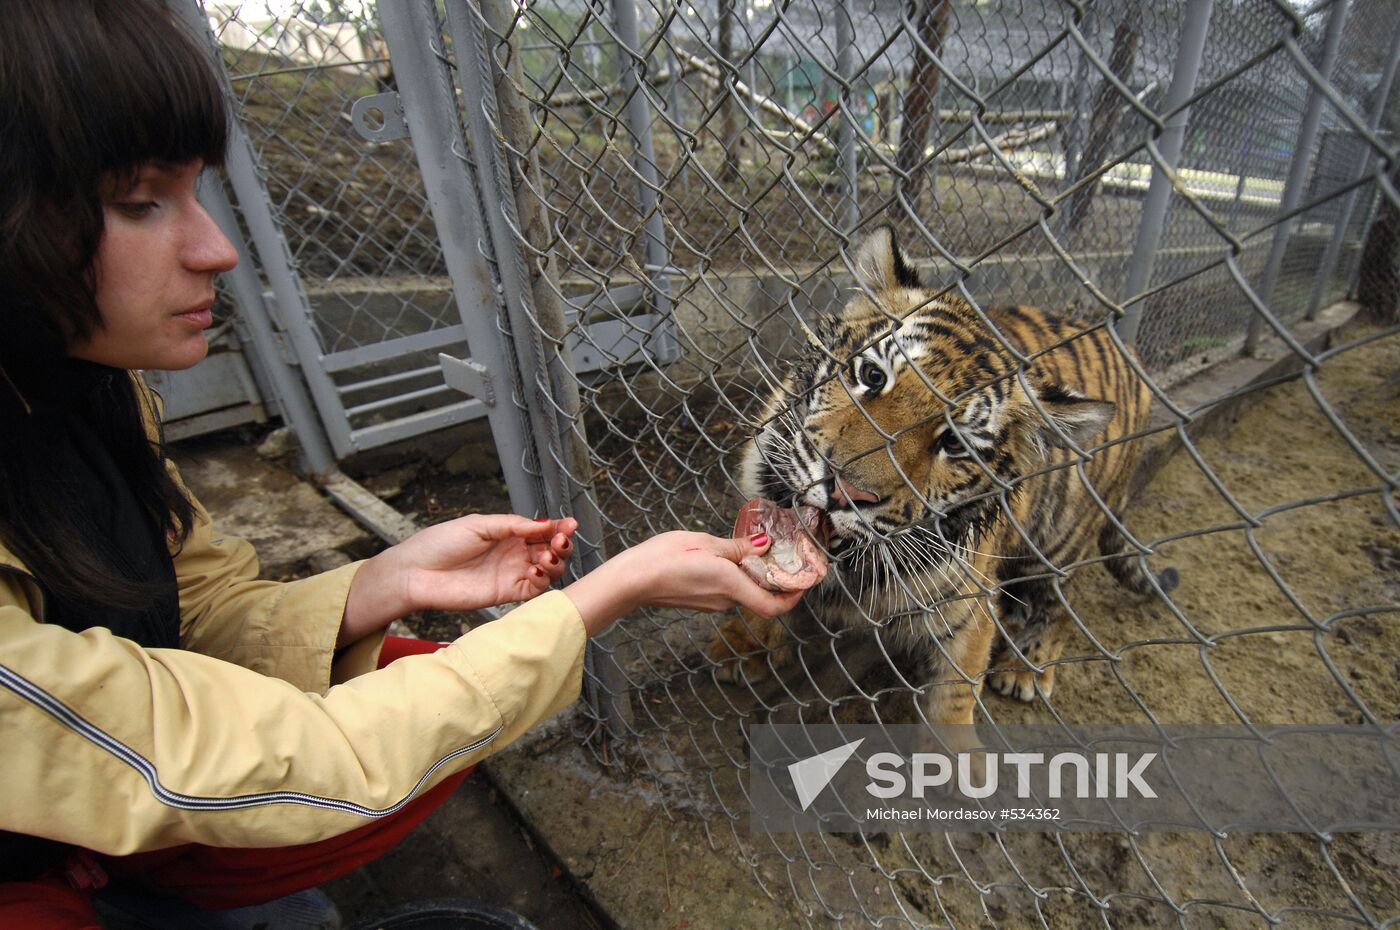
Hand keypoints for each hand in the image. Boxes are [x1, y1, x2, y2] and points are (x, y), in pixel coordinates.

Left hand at [340, 515, 576, 645]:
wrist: (416, 573)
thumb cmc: (439, 543)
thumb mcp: (478, 525)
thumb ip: (511, 525)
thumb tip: (541, 524)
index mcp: (507, 533)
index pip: (541, 530)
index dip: (558, 527)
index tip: (570, 524)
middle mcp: (513, 553)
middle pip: (550, 550)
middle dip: (561, 545)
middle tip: (560, 541)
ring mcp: (511, 574)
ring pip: (548, 570)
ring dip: (556, 563)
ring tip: (548, 556)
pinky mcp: (505, 595)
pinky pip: (534, 589)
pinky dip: (543, 580)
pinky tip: (536, 570)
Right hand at [563, 531, 805, 636]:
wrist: (631, 580)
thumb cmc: (663, 559)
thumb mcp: (705, 543)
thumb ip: (737, 546)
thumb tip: (764, 546)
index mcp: (731, 586)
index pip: (774, 605)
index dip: (794, 596)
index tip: (805, 581)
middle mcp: (725, 600)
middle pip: (761, 594)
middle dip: (774, 576)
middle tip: (782, 552)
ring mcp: (712, 603)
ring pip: (744, 590)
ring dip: (753, 573)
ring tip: (753, 547)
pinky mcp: (699, 600)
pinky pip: (727, 589)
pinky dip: (735, 575)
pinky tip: (727, 555)